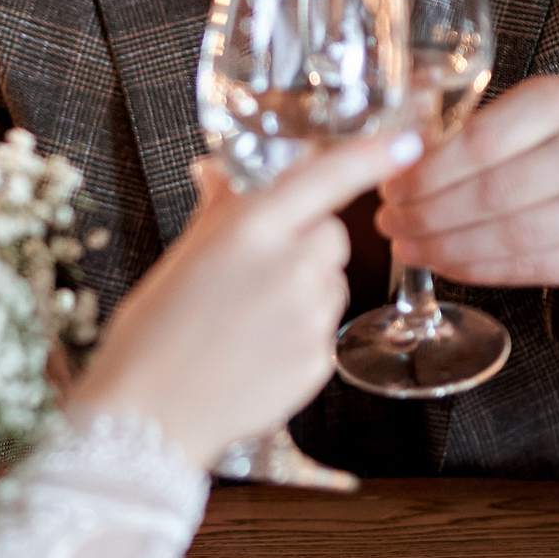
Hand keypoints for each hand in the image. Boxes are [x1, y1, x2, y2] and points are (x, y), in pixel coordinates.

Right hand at [70, 131, 420, 469]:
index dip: (373, 155)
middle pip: (332, 234)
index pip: (328, 177)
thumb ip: (218, 211)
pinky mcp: (319, 360)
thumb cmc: (152, 334)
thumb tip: (218, 174)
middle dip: (306, 243)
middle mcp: (290, 267)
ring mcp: (310, 317)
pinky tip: (257, 350)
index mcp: (251, 229)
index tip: (407, 143)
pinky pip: (325, 330)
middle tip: (259, 271)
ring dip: (305, 290)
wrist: (150, 414)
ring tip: (250, 320)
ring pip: (331, 283)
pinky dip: (300, 334)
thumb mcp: (181, 258)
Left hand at [376, 74, 558, 299]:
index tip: (390, 189)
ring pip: (506, 236)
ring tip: (406, 247)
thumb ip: (460, 134)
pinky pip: (523, 267)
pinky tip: (443, 263)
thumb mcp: (516, 120)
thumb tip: (389, 162)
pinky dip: (473, 269)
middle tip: (389, 223)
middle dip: (427, 215)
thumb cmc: (547, 152)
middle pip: (490, 193)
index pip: (479, 142)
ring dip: (444, 248)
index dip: (426, 173)